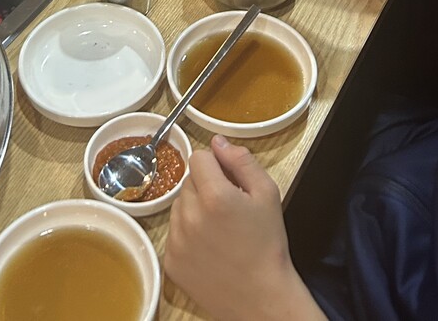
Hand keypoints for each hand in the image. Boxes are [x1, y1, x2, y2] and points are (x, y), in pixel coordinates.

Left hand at [166, 136, 323, 320]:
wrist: (261, 297)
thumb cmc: (267, 243)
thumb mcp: (267, 193)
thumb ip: (242, 159)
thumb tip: (218, 141)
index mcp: (215, 195)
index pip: (199, 157)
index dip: (216, 165)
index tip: (228, 180)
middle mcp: (190, 215)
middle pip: (189, 180)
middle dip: (206, 186)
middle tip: (227, 207)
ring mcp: (176, 240)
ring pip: (179, 204)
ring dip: (194, 208)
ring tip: (218, 228)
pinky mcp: (170, 260)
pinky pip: (173, 231)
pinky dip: (187, 233)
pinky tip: (208, 246)